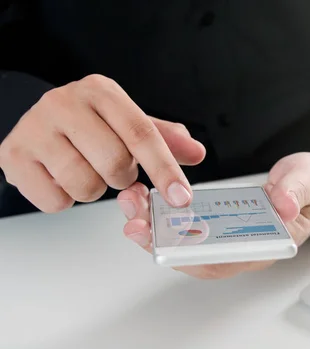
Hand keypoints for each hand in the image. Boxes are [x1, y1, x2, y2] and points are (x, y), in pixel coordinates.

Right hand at [0, 74, 204, 212]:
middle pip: (115, 164)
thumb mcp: (128, 124)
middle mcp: (64, 102)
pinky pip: (56, 201)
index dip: (165, 169)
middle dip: (123, 178)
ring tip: (85, 170)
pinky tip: (60, 178)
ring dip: (93, 190)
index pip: (142, 134)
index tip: (181, 197)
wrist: (37, 124)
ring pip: (85, 186)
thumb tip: (196, 152)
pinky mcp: (13, 155)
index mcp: (100, 91)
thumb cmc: (89, 126)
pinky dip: (65, 200)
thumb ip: (164, 139)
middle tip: (114, 169)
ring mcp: (34, 128)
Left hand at [119, 152, 309, 278]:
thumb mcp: (309, 182)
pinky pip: (189, 225)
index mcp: (265, 246)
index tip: (164, 244)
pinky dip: (166, 214)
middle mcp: (242, 247)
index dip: (191, 257)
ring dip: (157, 227)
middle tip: (135, 222)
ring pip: (186, 242)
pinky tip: (148, 199)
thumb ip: (296, 192)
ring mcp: (229, 236)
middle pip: (196, 256)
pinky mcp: (220, 221)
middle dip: (161, 242)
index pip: (224, 261)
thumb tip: (282, 206)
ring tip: (133, 204)